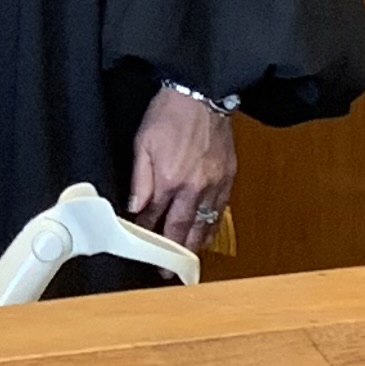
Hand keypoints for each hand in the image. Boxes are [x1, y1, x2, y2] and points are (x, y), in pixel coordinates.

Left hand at [127, 90, 237, 252]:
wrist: (203, 93)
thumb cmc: (170, 113)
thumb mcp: (143, 142)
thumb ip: (140, 178)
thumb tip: (136, 206)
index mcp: (169, 179)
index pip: (155, 216)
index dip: (147, 233)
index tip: (142, 248)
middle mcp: (193, 187)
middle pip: (181, 228)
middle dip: (172, 253)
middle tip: (166, 272)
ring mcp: (214, 185)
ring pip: (203, 225)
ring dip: (194, 245)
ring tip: (186, 261)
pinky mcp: (228, 178)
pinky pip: (220, 211)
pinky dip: (212, 228)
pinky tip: (206, 234)